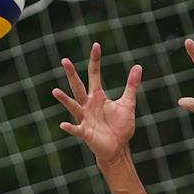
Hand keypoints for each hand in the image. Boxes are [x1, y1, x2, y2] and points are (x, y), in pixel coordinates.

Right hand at [52, 43, 142, 163]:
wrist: (118, 147)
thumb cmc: (120, 126)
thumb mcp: (128, 104)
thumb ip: (131, 86)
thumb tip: (138, 66)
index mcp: (98, 96)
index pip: (94, 74)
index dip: (95, 61)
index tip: (96, 45)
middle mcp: (88, 105)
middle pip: (78, 86)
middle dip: (72, 74)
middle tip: (65, 60)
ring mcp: (85, 118)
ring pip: (73, 106)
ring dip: (64, 99)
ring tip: (55, 91)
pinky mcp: (85, 133)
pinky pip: (76, 129)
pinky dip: (70, 127)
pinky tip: (63, 124)